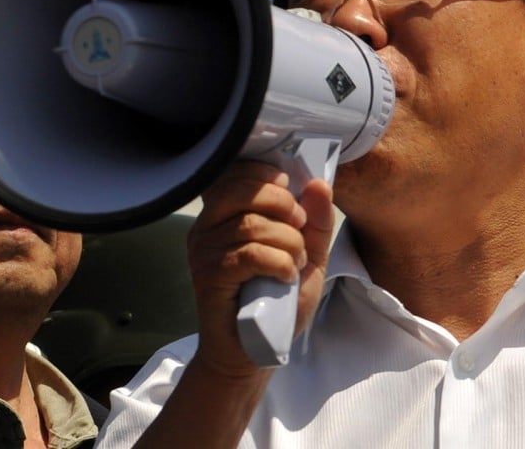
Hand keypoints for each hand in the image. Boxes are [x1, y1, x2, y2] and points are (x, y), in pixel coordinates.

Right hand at [186, 160, 335, 376]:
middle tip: (300, 233)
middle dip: (285, 207)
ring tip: (295, 264)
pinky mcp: (209, 276)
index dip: (271, 178)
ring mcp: (204, 251)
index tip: (292, 196)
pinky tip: (286, 278)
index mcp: (224, 213)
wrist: (253, 351)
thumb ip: (315, 221)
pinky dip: (280, 263)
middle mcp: (207, 226)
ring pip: (253, 225)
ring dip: (289, 244)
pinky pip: (250, 254)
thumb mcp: (307, 255)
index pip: (239, 173)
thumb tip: (319, 183)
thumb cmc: (277, 301)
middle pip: (245, 191)